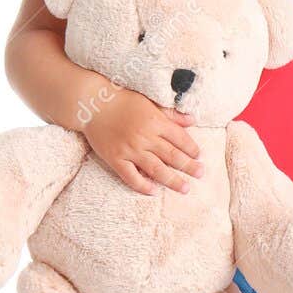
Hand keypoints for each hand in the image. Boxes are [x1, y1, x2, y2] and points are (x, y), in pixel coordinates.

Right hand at [80, 85, 203, 193]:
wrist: (92, 103)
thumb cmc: (122, 101)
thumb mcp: (150, 102)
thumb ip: (171, 115)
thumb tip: (193, 121)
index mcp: (155, 121)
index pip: (180, 138)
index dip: (192, 149)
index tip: (199, 156)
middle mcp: (145, 137)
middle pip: (172, 156)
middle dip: (189, 166)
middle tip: (201, 174)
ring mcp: (130, 150)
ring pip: (156, 169)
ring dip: (172, 180)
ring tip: (185, 188)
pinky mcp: (115, 159)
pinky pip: (131, 177)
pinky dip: (143, 185)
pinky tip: (154, 191)